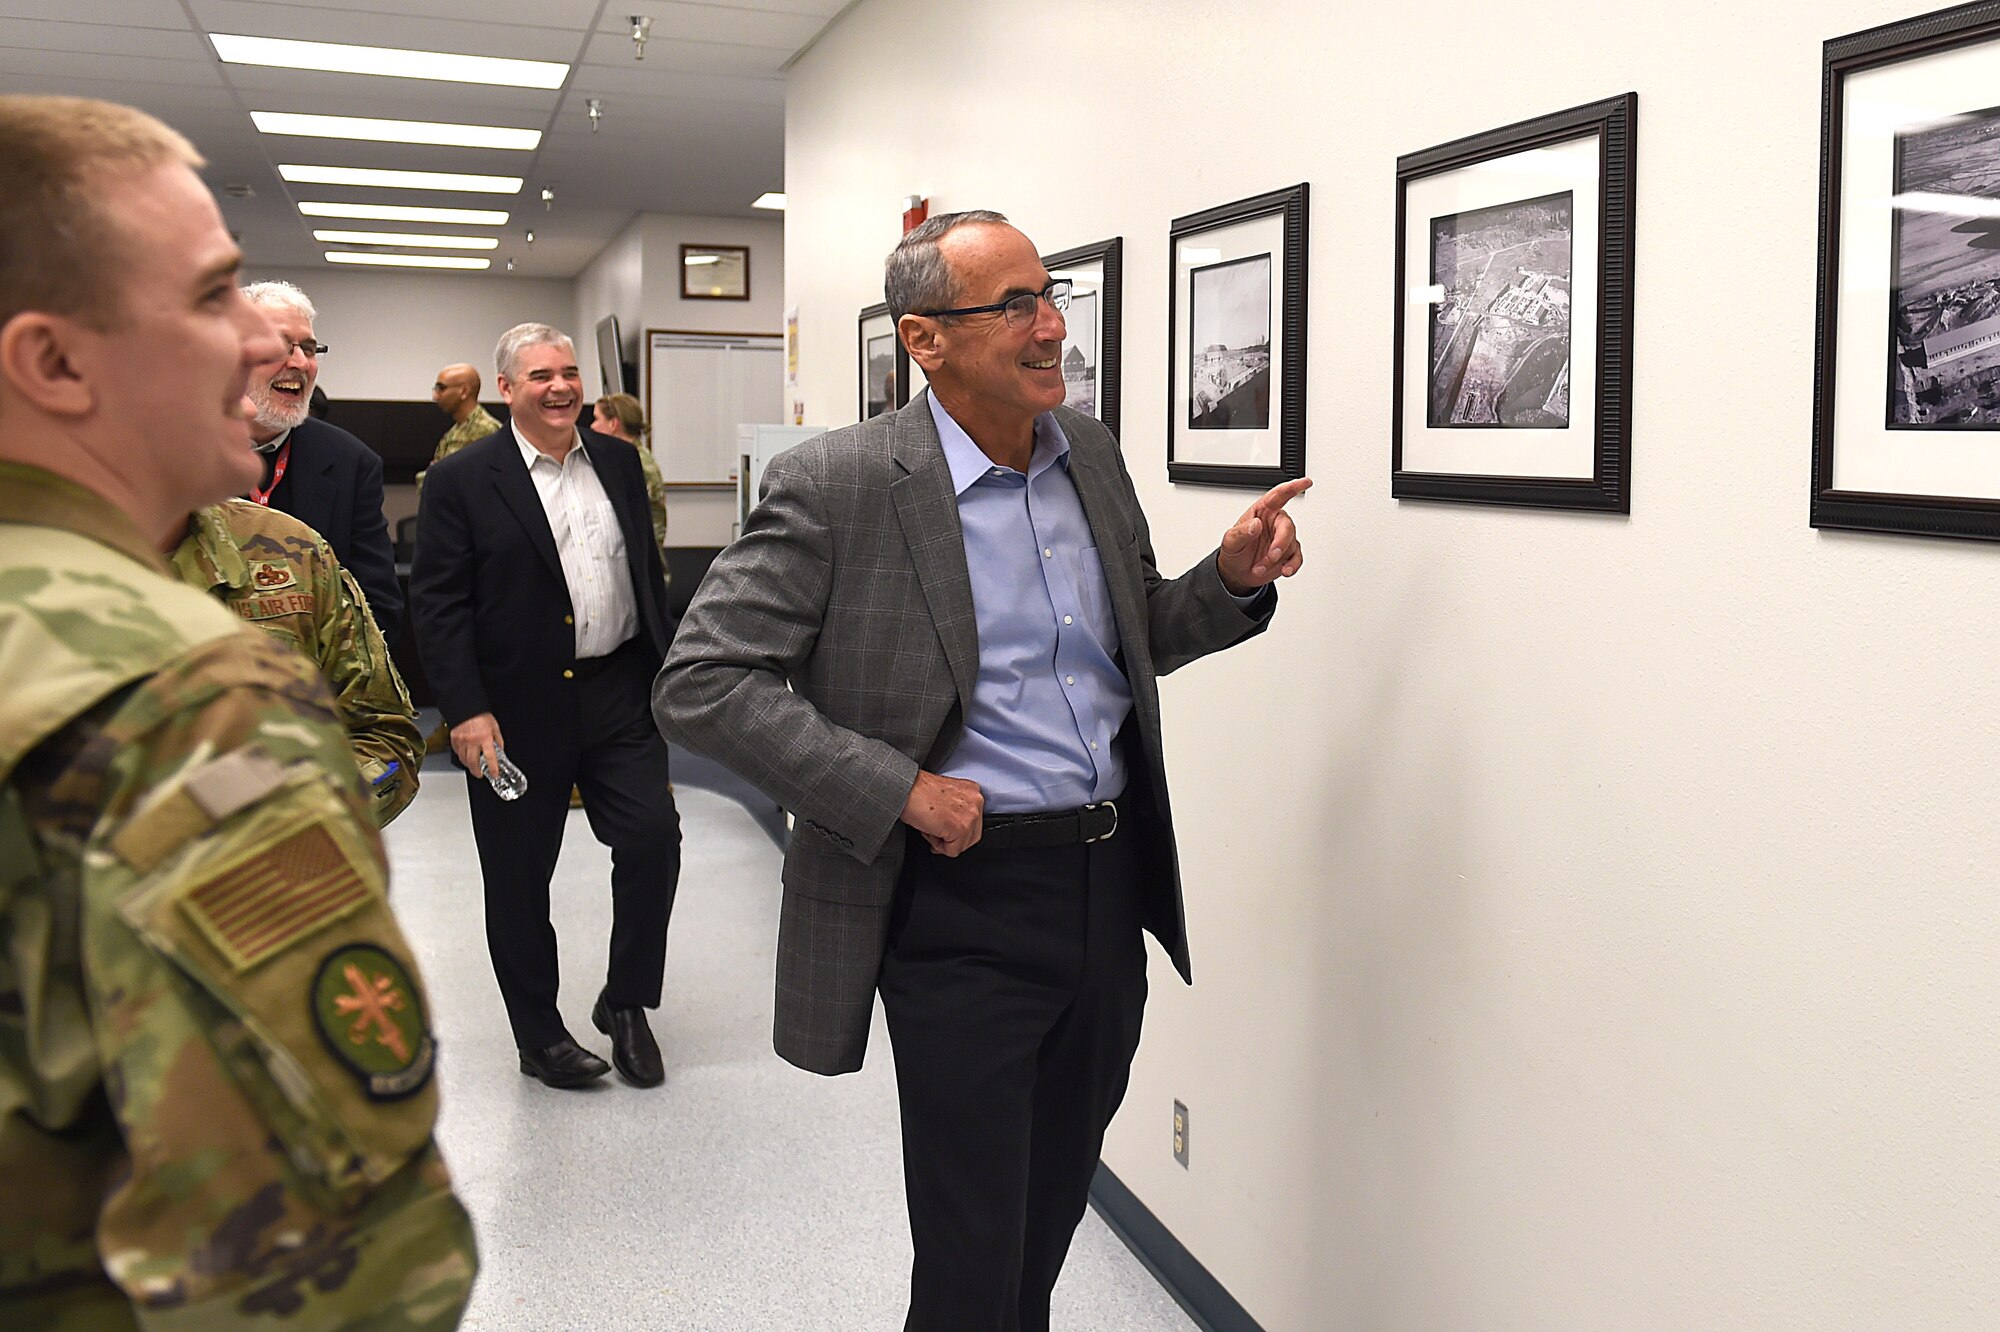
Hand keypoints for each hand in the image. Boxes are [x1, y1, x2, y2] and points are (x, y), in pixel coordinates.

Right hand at [450, 713, 503, 783]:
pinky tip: (465, 755)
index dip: (493, 768)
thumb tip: (500, 750)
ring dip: (469, 765)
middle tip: (480, 774)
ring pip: (463, 759)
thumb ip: (498, 741)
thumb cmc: (481, 716)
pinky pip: (457, 752)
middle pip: (473, 763)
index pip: (490, 757)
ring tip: (473, 766)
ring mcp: (462, 741)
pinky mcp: (454, 739)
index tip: (495, 774)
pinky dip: (461, 756)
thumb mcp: (495, 728)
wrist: (467, 707)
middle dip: (477, 772)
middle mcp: (473, 741)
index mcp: (485, 738)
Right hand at [899, 769, 983, 856]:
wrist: (906, 788)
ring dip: (944, 842)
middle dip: (953, 839)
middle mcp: (976, 801)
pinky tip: (929, 831)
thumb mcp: (946, 796)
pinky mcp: (961, 828)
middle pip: (972, 836)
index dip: (956, 830)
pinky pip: (953, 851)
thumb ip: (957, 809)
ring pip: (963, 845)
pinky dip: (938, 847)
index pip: (974, 822)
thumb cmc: (917, 791)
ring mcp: (970, 815)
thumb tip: (955, 827)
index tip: (945, 830)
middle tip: (936, 832)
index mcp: (972, 791)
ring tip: (930, 829)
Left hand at [1217, 476, 1311, 595]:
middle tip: (1270, 556)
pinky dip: (1291, 566)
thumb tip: (1255, 525)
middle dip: (1280, 543)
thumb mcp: (1230, 541)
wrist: (1237, 572)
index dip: (1293, 487)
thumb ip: (1242, 532)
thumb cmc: (1235, 550)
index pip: (1279, 495)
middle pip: (1287, 526)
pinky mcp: (1288, 555)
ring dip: (1275, 560)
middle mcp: (1276, 523)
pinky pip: (1297, 559)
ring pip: (1290, 546)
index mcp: (1263, 511)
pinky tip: (1284, 570)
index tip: (1306, 482)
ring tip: (1259, 568)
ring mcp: (1283, 539)